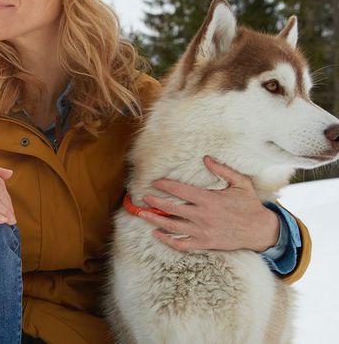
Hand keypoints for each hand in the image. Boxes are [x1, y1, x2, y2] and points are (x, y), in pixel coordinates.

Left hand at [138, 155, 279, 251]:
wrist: (261, 230)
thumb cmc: (249, 205)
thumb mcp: (240, 183)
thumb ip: (223, 170)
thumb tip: (206, 158)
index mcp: (209, 199)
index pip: (180, 190)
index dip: (165, 185)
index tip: (155, 182)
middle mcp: (203, 216)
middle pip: (171, 208)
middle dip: (154, 202)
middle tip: (143, 197)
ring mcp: (202, 231)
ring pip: (172, 226)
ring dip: (154, 220)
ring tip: (141, 214)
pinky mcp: (204, 243)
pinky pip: (181, 243)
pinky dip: (167, 240)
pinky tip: (156, 234)